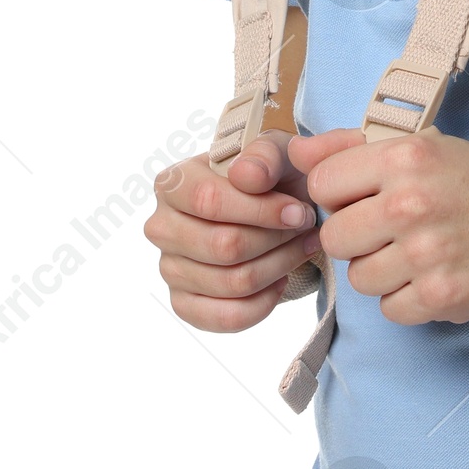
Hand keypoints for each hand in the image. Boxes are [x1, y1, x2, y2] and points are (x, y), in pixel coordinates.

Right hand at [144, 131, 324, 331]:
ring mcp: (169, 268)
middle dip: (276, 240)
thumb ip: (264, 155)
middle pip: (223, 247)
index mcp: (173, 182)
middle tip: (306, 228)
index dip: (261, 211)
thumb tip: (246, 176)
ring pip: (231, 283)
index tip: (299, 211)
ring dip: (279, 266)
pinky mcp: (184, 303)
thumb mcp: (276, 151)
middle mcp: (162, 227)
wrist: (274, 204)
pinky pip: (226, 317)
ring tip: (302, 247)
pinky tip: (280, 278)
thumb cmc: (271, 175)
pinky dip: (264, 303)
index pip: (209, 201)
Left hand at [292, 125, 468, 325]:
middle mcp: (412, 203)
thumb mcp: (425, 148)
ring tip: (416, 253)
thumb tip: (295, 150)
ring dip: (381, 271)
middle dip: (357, 237)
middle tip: (391, 230)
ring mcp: (426, 253)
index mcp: (406, 157)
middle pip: (334, 237)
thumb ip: (354, 149)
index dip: (340, 194)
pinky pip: (389, 309)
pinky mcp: (441, 296)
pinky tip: (432, 276)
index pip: (322, 184)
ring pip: (359, 278)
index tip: (364, 197)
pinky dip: (407, 299)